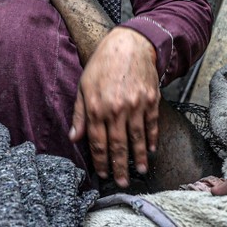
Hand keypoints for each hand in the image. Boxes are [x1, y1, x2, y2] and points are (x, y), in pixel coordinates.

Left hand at [69, 27, 159, 187]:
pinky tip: (152, 150)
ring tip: (141, 172)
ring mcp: (136, 106)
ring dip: (139, 158)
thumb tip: (73, 138)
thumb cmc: (102, 64)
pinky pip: (152, 125)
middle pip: (118, 146)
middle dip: (120, 167)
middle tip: (122, 182)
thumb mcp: (83, 85)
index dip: (100, 160)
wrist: (129, 44)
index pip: (97, 142)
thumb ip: (79, 114)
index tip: (102, 173)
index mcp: (96, 107)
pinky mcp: (151, 100)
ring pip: (138, 139)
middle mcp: (116, 109)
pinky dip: (152, 139)